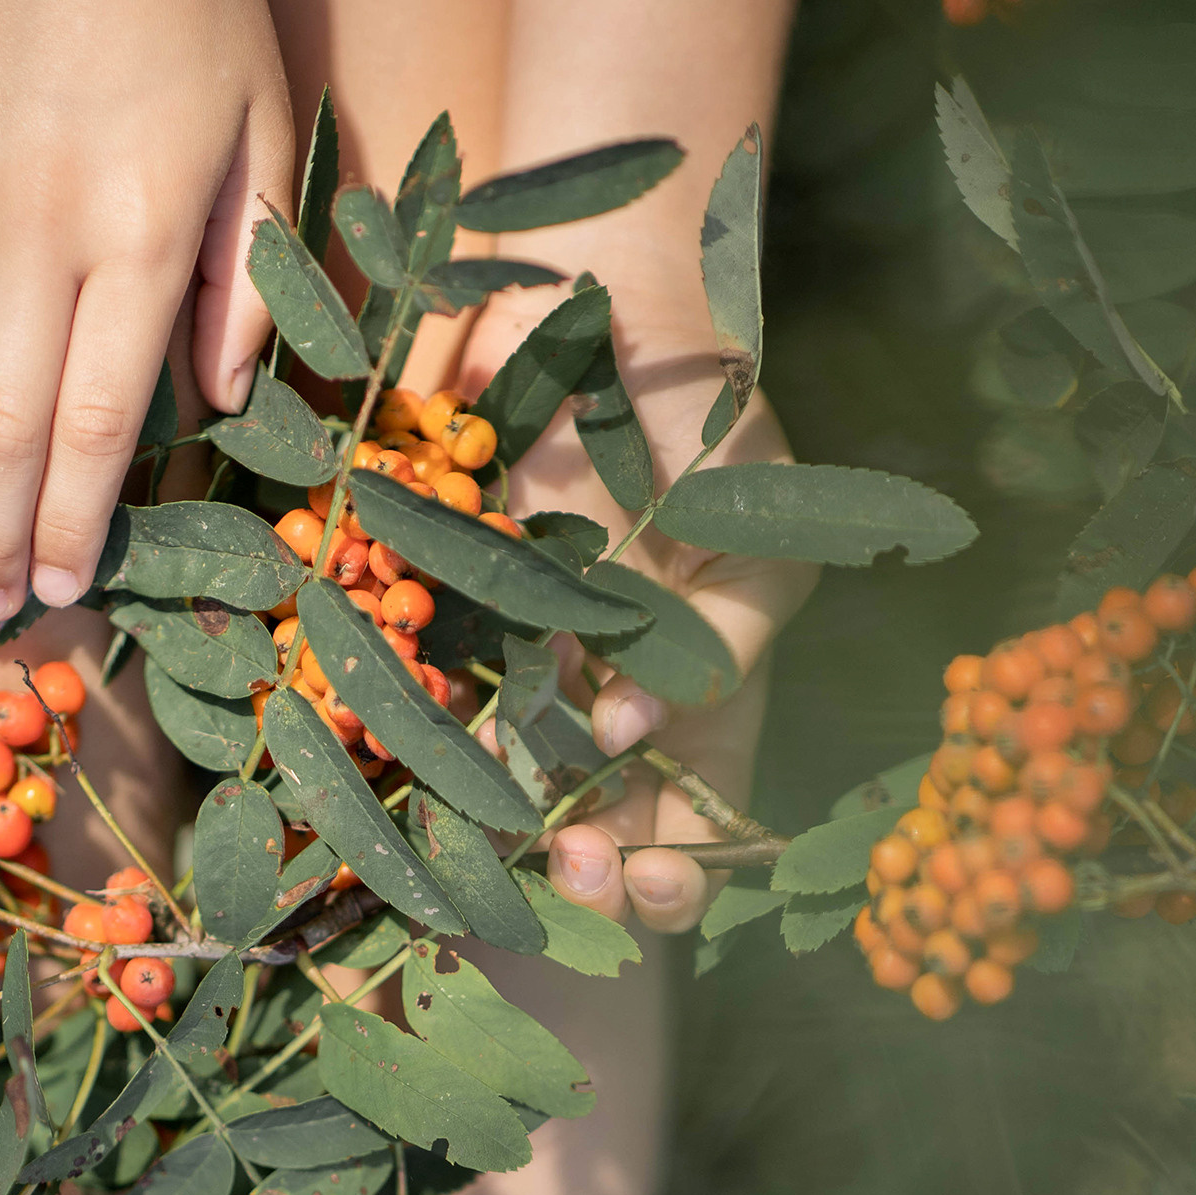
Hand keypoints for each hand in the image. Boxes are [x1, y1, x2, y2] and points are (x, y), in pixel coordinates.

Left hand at [455, 297, 816, 932]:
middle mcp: (623, 703)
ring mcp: (544, 672)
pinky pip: (458, 714)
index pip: (700, 825)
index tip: (652, 870)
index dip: (678, 876)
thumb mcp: (755, 531)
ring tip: (508, 841)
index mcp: (709, 695)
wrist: (598, 315)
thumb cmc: (704, 419)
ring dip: (516, 837)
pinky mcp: (471, 630)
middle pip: (612, 838)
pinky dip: (447, 754)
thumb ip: (720, 638)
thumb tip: (632, 731)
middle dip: (598, 879)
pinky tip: (440, 773)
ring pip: (528, 798)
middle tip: (577, 863)